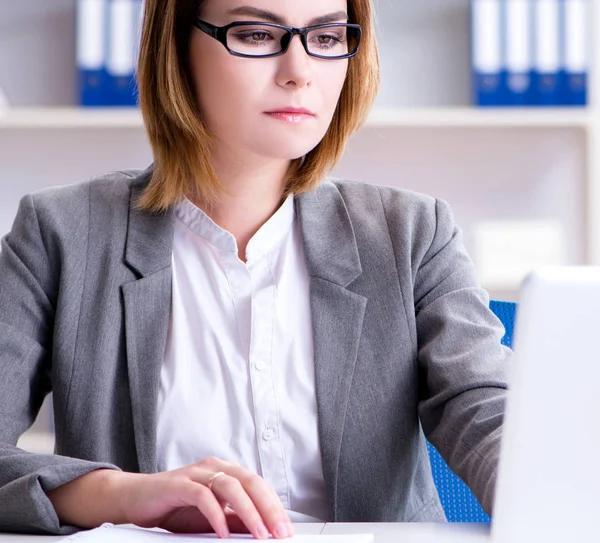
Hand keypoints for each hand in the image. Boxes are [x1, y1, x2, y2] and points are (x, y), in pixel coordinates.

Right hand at [120, 456, 293, 538]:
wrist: (137, 498)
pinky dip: (216, 514)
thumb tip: (260, 531)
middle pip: (250, 482)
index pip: (259, 486)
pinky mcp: (179, 483)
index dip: (275, 506)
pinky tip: (222, 532)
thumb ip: (234, 520)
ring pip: (231, 486)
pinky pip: (203, 496)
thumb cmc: (176, 507)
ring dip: (248, 511)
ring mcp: (197, 473)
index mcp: (227, 472)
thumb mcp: (212, 517)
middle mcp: (216, 467)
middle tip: (280, 533)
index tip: (286, 529)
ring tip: (260, 534)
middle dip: (269, 508)